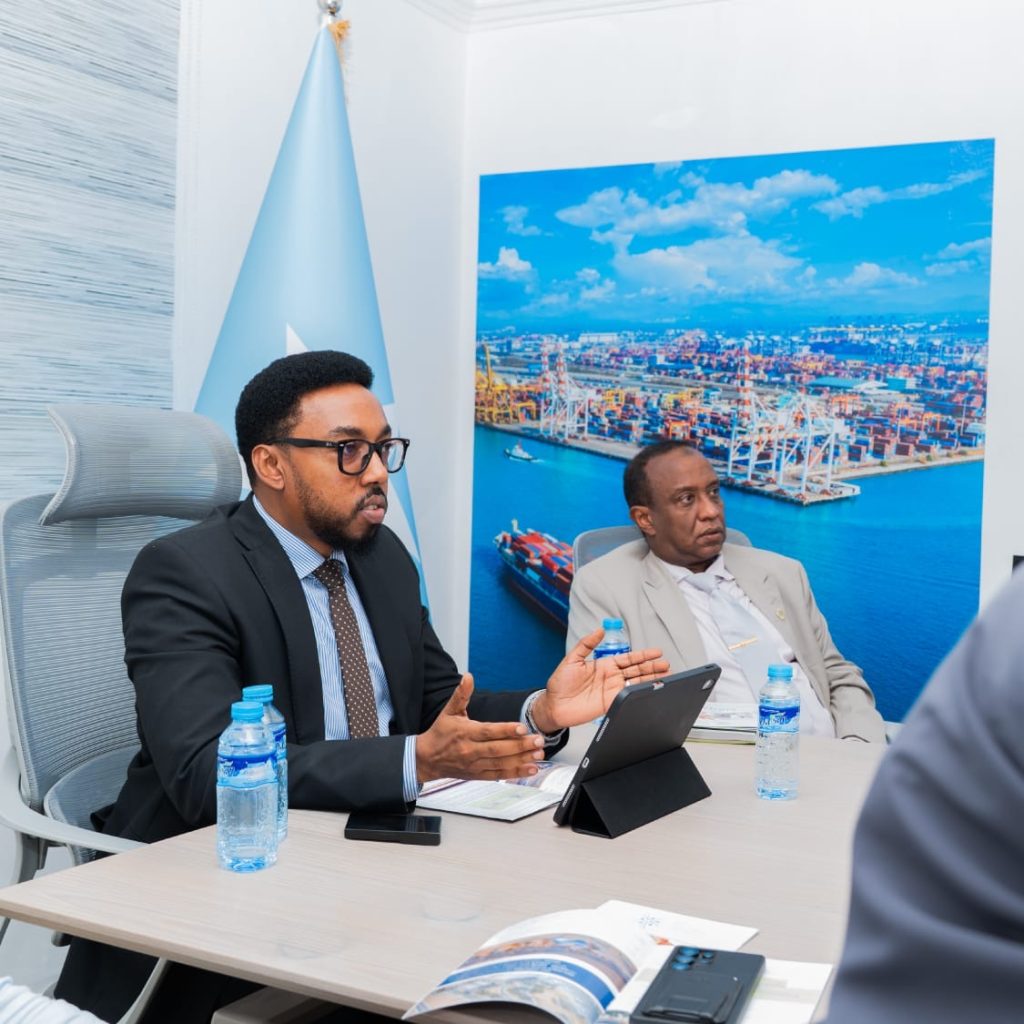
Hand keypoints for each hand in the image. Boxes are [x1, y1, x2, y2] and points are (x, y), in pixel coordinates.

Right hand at [416, 674, 545, 783]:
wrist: (427, 759)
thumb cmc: (440, 733)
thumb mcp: (449, 711)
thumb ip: (461, 694)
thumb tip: (468, 676)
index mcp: (465, 733)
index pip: (488, 732)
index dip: (506, 730)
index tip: (522, 727)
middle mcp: (471, 750)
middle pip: (498, 749)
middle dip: (520, 746)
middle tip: (538, 740)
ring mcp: (475, 765)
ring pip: (501, 763)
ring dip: (522, 759)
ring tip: (539, 753)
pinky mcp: (478, 775)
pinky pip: (499, 775)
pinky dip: (516, 773)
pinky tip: (531, 769)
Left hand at [528, 629, 669, 733]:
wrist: (553, 705)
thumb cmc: (559, 683)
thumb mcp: (572, 658)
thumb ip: (586, 644)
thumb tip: (599, 630)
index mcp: (604, 665)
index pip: (628, 658)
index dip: (643, 655)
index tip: (657, 652)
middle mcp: (611, 677)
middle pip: (636, 671)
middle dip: (652, 667)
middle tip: (666, 664)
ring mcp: (612, 691)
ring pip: (636, 684)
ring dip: (650, 680)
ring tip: (666, 676)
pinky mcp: (609, 704)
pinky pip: (627, 698)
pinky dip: (639, 695)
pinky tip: (649, 690)